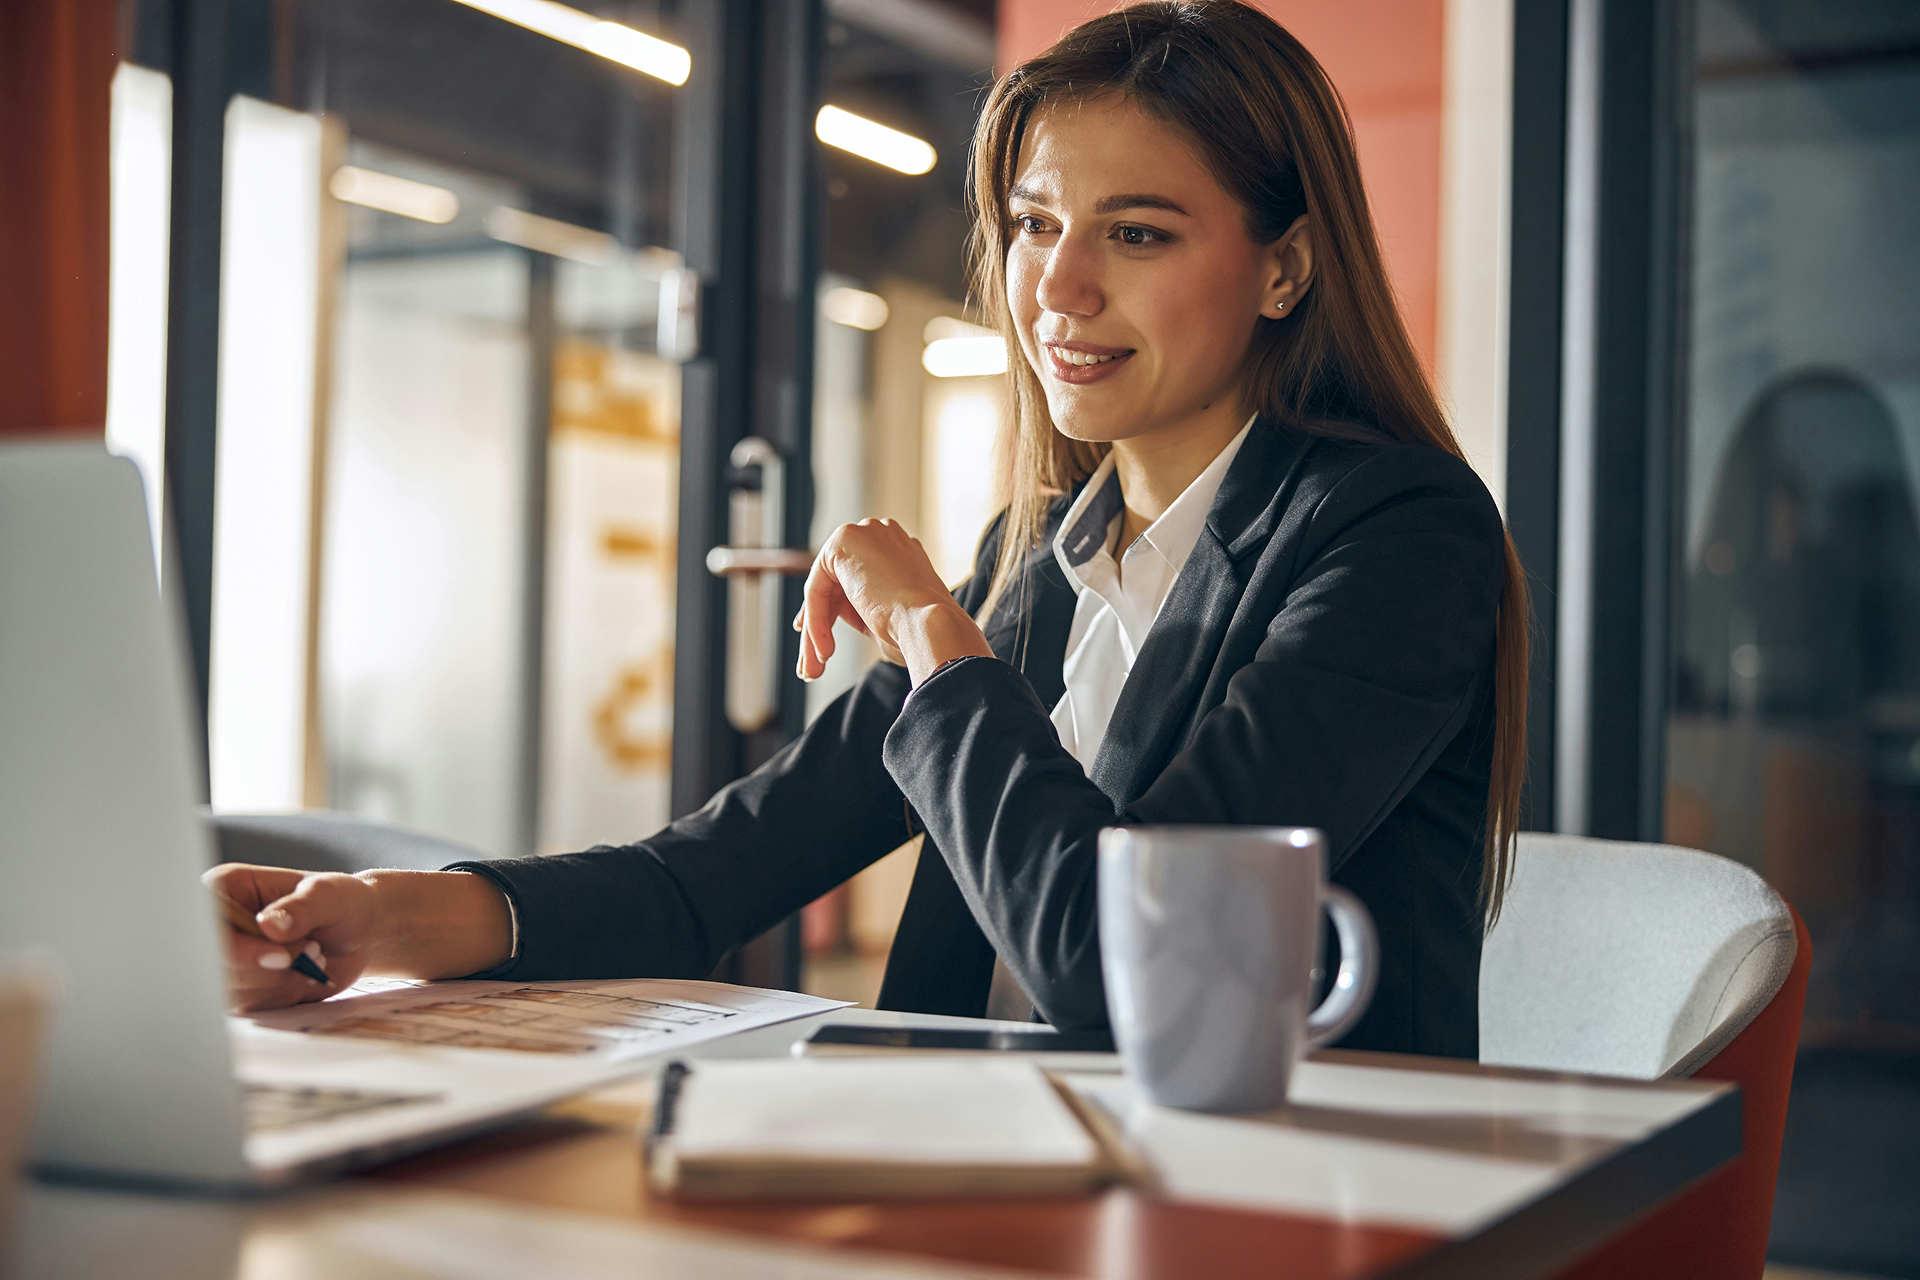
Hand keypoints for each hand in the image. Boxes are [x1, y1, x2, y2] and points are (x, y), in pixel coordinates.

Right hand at [203, 863, 379, 1011]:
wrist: (358, 934)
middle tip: (312, 951)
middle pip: (214, 965)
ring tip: (313, 958)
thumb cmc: (340, 903)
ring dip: (279, 984)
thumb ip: (302, 907)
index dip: (236, 949)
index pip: (205, 924)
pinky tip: (306, 977)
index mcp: (226, 889)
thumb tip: (269, 924)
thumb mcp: (330, 894)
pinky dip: (283, 998)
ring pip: (229, 990)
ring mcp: (226, 959)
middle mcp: (218, 925)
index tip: (282, 955)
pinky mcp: (239, 987)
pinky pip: (249, 1007)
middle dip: (268, 970)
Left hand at [795, 519, 993, 684]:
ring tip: (815, 669)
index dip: (833, 612)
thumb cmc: (920, 632)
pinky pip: (818, 588)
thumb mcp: (888, 617)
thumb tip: (837, 609)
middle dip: (820, 624)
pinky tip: (824, 651)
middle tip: (811, 665)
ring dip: (816, 631)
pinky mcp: (844, 541)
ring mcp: (865, 533)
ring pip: (824, 588)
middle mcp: (882, 534)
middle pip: (835, 583)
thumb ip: (862, 605)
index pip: (855, 581)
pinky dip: (816, 621)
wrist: (932, 626)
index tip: (820, 645)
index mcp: (900, 549)